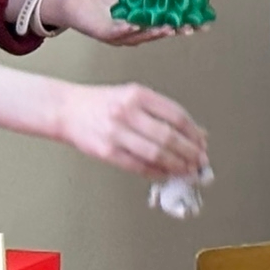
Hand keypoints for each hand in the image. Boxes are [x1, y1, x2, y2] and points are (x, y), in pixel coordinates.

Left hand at [41, 0, 176, 46]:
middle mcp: (134, 32)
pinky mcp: (103, 33)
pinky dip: (127, 29)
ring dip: (154, 32)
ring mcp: (120, 35)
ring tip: (168, 27)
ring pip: (140, 36)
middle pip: (158, 33)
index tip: (203, 23)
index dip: (186, 24)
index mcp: (143, 22)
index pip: (169, 24)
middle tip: (189, 27)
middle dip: (175, 30)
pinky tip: (135, 25)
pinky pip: (117, 32)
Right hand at [57, 81, 208, 180]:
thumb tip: (194, 132)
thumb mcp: (133, 96)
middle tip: (200, 160)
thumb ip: (162, 112)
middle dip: (189, 152)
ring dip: (176, 165)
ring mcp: (116, 133)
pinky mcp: (106, 152)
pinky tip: (165, 174)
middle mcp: (127, 112)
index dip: (193, 132)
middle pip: (168, 137)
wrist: (66, 110)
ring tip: (187, 170)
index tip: (203, 142)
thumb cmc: (102, 103)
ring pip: (155, 154)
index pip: (176, 115)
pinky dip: (156, 172)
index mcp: (138, 95)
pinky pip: (137, 166)